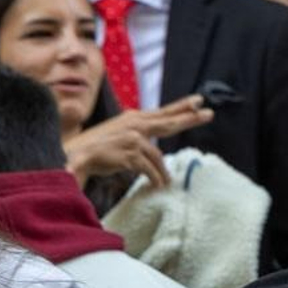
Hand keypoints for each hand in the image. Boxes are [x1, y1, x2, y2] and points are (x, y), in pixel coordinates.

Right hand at [63, 95, 213, 187]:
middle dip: (190, 118)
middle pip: (168, 122)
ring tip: (164, 182)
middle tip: (209, 113)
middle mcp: (135, 124)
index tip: (199, 101)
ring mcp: (133, 138)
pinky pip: (150, 170)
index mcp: (134, 119)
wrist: (79, 157)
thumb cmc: (102, 149)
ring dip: (162, 173)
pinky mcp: (130, 153)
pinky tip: (156, 185)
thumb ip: (141, 136)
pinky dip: (154, 179)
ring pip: (158, 158)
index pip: (163, 113)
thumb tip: (156, 148)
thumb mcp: (122, 136)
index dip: (182, 107)